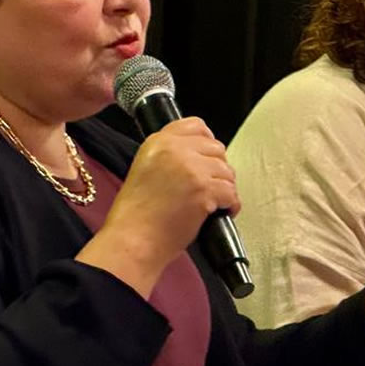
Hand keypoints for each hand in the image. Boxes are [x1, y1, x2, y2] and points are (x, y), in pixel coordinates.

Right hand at [77, 118, 237, 296]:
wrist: (133, 240)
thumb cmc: (136, 215)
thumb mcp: (145, 169)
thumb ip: (168, 156)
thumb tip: (197, 156)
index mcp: (158, 142)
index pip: (195, 125)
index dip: (207, 142)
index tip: (207, 157)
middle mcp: (175, 150)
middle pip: (216, 148)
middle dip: (217, 169)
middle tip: (210, 186)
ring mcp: (191, 169)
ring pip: (227, 171)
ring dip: (225, 188)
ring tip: (214, 202)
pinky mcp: (204, 190)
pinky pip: (231, 193)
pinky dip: (230, 205)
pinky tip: (220, 213)